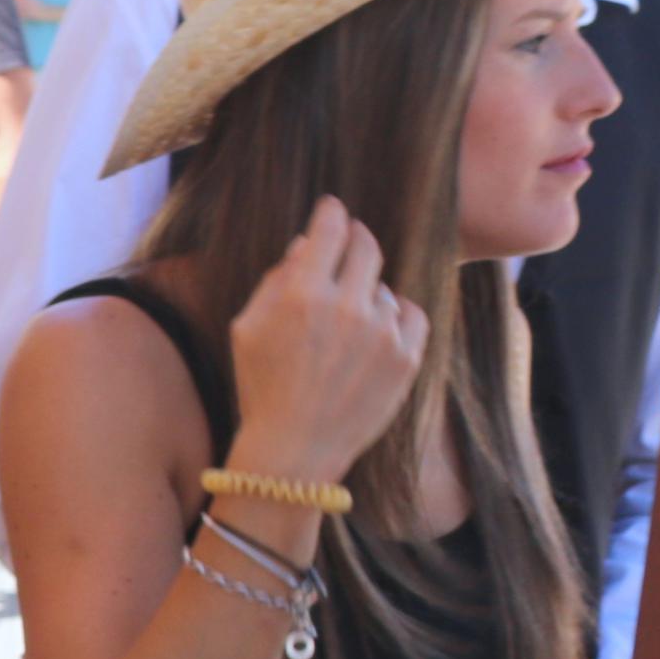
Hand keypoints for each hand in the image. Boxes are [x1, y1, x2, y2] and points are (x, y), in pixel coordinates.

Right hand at [226, 199, 425, 486]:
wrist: (295, 449)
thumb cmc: (262, 387)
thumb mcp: (248, 329)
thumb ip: (276, 280)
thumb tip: (307, 246)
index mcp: (301, 294)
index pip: (329, 230)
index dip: (331, 213)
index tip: (332, 209)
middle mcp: (346, 306)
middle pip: (367, 247)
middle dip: (357, 240)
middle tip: (350, 246)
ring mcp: (382, 332)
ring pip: (384, 288)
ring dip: (368, 294)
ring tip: (347, 326)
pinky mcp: (407, 357)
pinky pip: (412, 315)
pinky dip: (396, 318)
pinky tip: (376, 335)